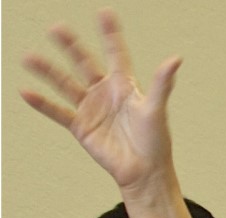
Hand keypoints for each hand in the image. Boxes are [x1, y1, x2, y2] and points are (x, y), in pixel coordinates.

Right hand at [20, 11, 180, 190]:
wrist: (144, 171)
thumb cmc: (155, 141)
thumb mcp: (157, 110)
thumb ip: (162, 84)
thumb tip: (175, 59)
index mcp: (125, 86)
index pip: (116, 54)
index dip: (110, 35)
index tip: (104, 13)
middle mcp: (105, 92)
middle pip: (84, 63)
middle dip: (71, 46)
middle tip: (56, 27)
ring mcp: (90, 108)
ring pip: (65, 84)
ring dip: (48, 71)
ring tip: (29, 57)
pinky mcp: (80, 126)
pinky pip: (57, 112)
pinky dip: (43, 103)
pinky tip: (26, 92)